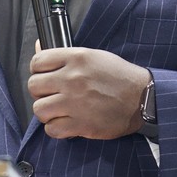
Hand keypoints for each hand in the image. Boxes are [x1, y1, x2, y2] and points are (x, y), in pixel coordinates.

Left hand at [27, 47, 150, 139]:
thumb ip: (65, 55)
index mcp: (76, 58)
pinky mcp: (80, 124)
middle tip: (52, 95)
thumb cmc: (120, 77)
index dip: (38, 71)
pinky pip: (51, 129)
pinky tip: (66, 123)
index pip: (37, 62)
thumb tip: (38, 47)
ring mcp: (74, 103)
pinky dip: (56, 128)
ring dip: (47, 112)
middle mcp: (72, 79)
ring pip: (39, 109)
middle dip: (41, 92)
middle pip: (34, 86)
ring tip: (59, 111)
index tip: (45, 77)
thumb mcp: (94, 56)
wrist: (142, 98)